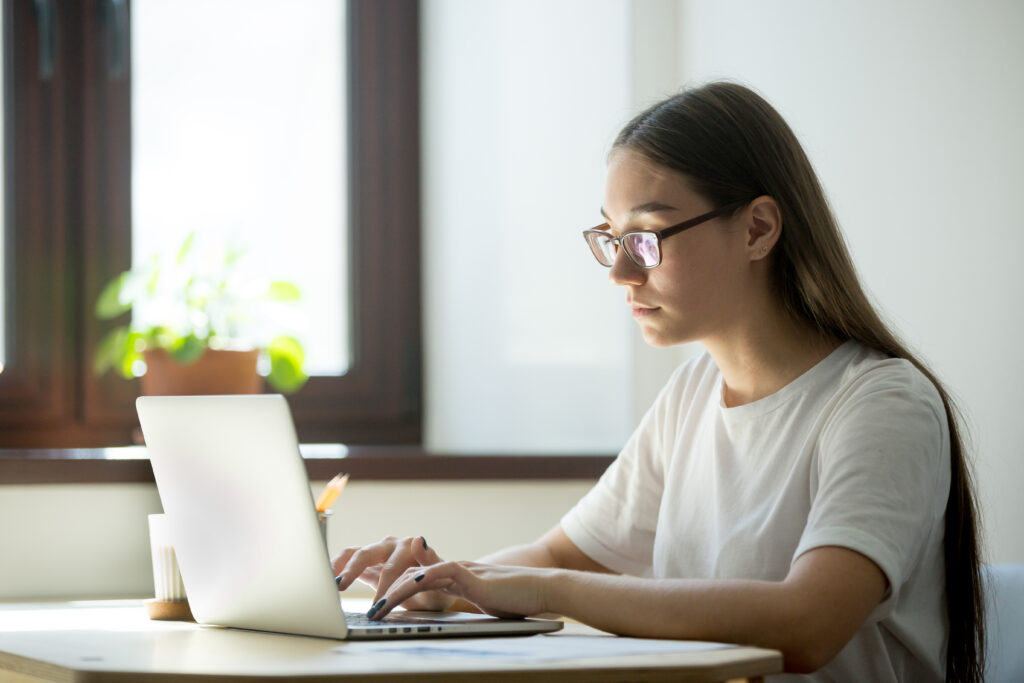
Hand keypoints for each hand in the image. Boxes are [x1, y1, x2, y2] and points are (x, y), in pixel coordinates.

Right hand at [331, 535, 454, 611]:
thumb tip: (419, 539)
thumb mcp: (439, 576)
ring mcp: (377, 550)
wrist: (433, 582)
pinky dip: (336, 566)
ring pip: (354, 553)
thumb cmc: (436, 582)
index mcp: (409, 547)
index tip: (377, 607)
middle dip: (352, 570)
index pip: (392, 568)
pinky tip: (326, 578)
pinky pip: (347, 558)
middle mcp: (391, 545)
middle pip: (367, 554)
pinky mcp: (367, 560)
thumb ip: (430, 559)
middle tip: (340, 586)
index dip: (384, 587)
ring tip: (328, 582)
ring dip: (339, 567)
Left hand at [370, 561, 556, 620]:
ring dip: (396, 591)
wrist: (543, 589)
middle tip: (369, 611)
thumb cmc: (516, 600)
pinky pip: (443, 572)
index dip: (394, 591)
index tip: (377, 607)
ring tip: (378, 608)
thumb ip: (463, 603)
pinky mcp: (473, 576)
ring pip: (420, 574)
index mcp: (454, 578)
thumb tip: (444, 615)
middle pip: (411, 576)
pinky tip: (409, 585)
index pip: (416, 581)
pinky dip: (424, 577)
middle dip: (386, 592)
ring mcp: (463, 570)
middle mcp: (454, 570)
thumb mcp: (482, 603)